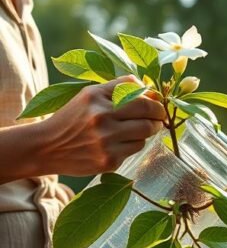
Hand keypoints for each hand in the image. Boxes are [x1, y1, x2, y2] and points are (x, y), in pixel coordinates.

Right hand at [36, 76, 166, 175]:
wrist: (46, 147)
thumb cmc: (73, 118)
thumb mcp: (89, 95)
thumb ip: (119, 87)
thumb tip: (150, 88)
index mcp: (96, 96)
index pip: (140, 95)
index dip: (154, 101)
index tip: (157, 105)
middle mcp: (101, 117)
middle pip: (148, 113)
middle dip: (158, 116)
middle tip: (158, 119)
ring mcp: (106, 140)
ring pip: (145, 133)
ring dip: (145, 132)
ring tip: (133, 130)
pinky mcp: (109, 160)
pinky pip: (135, 149)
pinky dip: (132, 145)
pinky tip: (118, 144)